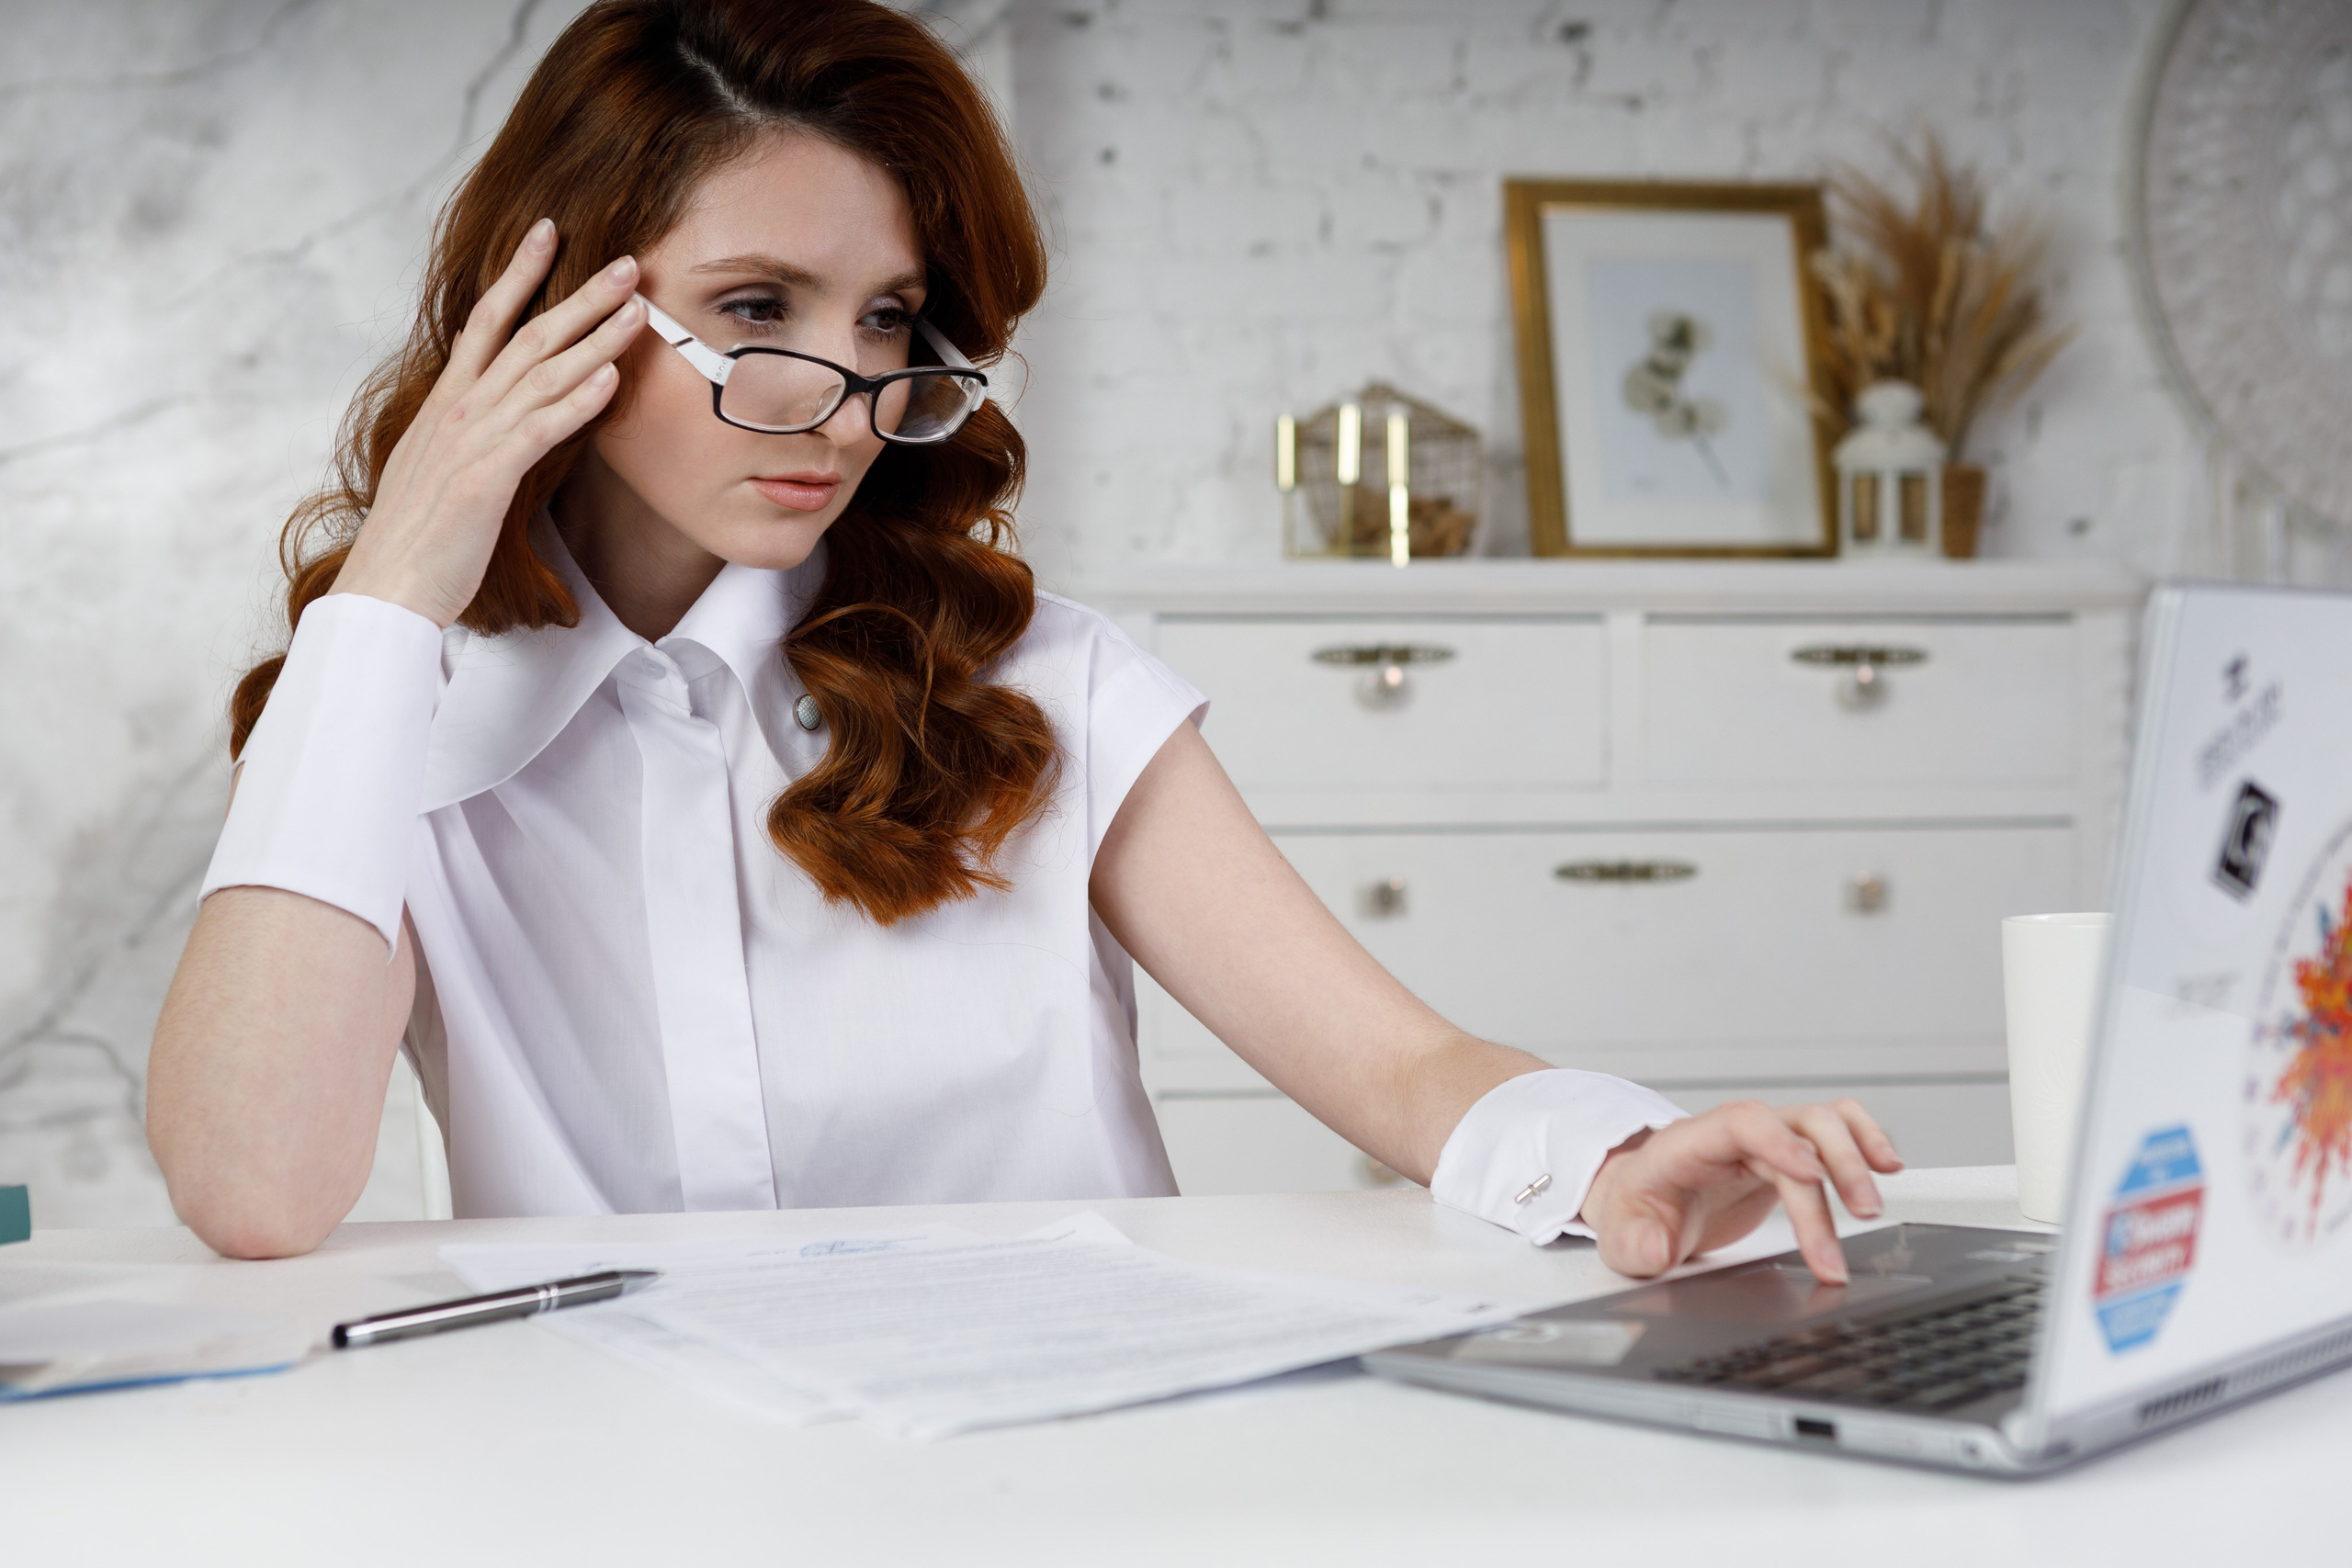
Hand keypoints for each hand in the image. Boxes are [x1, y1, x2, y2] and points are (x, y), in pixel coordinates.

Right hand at [331, 219, 646, 627]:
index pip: (486, 320)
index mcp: (447, 403)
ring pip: (540, 375)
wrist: (384, 588)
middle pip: (526, 336)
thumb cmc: (419, 535)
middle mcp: (458, 410)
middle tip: (627, 262)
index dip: (519, 274)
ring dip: (593, 339)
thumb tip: (483, 378)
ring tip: (638, 309)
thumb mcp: (440, 462)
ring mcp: (470, 441)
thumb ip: (465, 420)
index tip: (549, 233)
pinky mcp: (483, 480)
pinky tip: (608, 379)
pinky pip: (537, 431)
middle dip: (579, 295)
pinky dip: (574, 403)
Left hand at [1576, 1099, 1903, 1283]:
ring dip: (1855, 1157)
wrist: (1645, 1206)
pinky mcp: (1787, 1153)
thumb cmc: (1637, 1214)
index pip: (1739, 1123)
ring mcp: (1762, 1139)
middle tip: (1860, 1216)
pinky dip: (1864, 1139)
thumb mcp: (1621, 1238)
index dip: (1779, 1142)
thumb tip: (1656, 1249)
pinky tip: (1886, 1166)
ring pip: (1821, 1123)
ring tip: (1873, 1203)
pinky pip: (1833, 1128)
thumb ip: (1635, 1244)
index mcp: (1688, 1144)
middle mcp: (1731, 1132)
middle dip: (1833, 1168)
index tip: (1811, 1176)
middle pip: (1793, 1127)